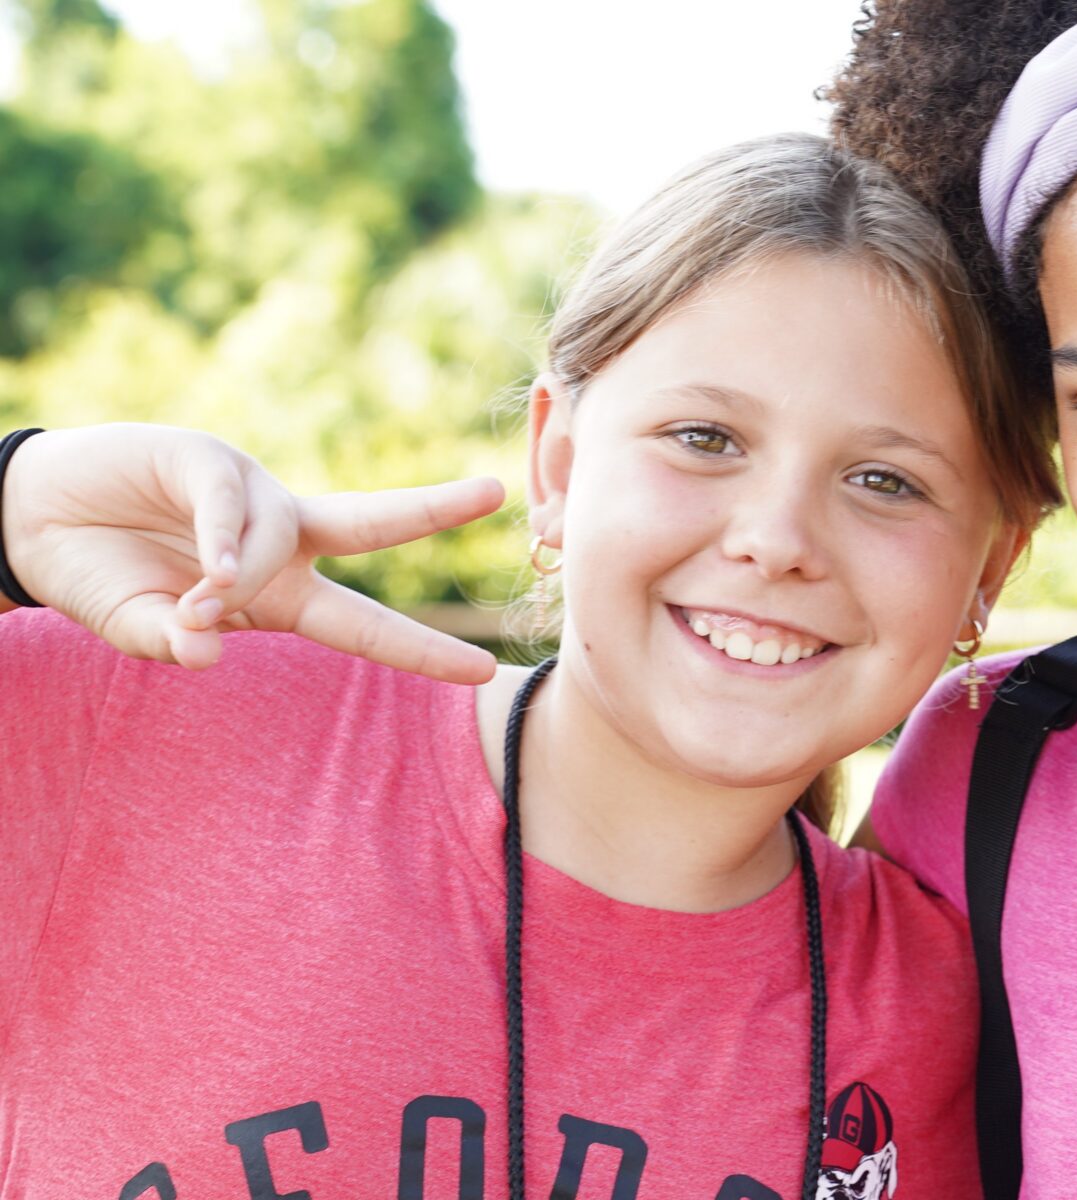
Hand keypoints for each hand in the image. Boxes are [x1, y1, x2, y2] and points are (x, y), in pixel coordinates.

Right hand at [1, 424, 503, 683]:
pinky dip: (222, 540)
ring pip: (282, 530)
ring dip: (242, 575)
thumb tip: (208, 648)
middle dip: (432, 507)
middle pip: (373, 525)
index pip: (365, 626)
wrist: (27, 522)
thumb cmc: (100, 580)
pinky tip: (204, 576)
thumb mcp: (136, 629)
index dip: (420, 650)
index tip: (481, 670)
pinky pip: (232, 503)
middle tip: (496, 490)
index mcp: (283, 593)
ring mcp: (248, 495)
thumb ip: (172, 644)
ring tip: (192, 601)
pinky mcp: (206, 459)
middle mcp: (283, 539)